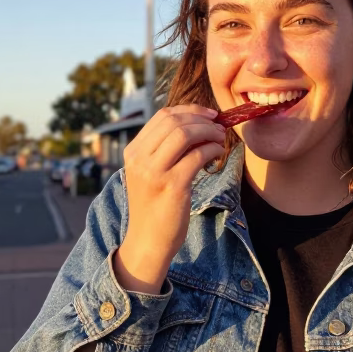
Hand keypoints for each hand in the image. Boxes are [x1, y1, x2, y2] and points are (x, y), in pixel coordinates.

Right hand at [113, 105, 225, 293]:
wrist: (148, 241)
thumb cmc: (154, 207)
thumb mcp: (149, 173)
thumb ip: (163, 150)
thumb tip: (196, 125)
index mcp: (133, 152)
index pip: (162, 116)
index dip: (189, 110)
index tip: (209, 115)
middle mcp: (140, 159)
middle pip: (174, 121)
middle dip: (202, 119)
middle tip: (219, 127)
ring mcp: (154, 172)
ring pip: (185, 134)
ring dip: (209, 132)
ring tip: (220, 139)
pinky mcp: (172, 186)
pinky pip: (197, 156)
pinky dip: (212, 150)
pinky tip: (217, 155)